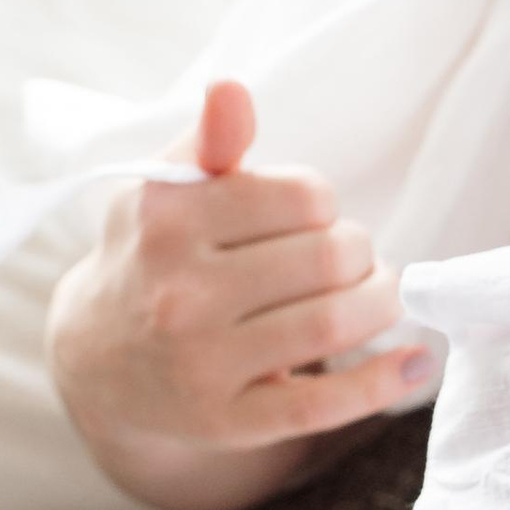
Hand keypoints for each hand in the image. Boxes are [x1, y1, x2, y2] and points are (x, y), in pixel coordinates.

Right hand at [48, 80, 426, 461]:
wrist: (95, 359)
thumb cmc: (153, 255)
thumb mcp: (167, 189)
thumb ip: (211, 140)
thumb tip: (231, 88)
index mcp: (168, 221)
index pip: (305, 196)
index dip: (325, 205)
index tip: (312, 218)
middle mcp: (178, 293)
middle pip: (330, 259)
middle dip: (360, 254)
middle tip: (352, 260)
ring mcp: (201, 364)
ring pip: (335, 324)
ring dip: (381, 305)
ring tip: (378, 297)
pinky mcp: (227, 422)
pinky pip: (323, 405)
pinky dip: (382, 382)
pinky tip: (413, 362)